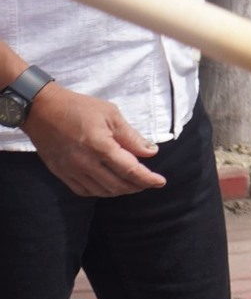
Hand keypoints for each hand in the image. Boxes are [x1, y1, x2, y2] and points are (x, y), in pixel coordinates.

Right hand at [21, 85, 163, 195]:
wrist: (41, 110)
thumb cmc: (79, 108)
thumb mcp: (111, 114)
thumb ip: (131, 136)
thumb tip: (150, 152)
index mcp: (100, 146)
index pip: (129, 170)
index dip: (147, 179)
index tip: (161, 182)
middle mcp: (85, 162)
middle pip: (117, 185)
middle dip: (137, 186)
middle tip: (148, 182)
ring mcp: (71, 170)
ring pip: (102, 191)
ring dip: (120, 190)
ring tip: (132, 183)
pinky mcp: (60, 173)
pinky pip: (84, 191)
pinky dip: (101, 191)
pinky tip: (109, 185)